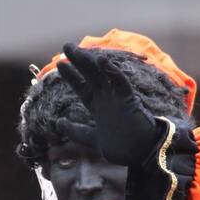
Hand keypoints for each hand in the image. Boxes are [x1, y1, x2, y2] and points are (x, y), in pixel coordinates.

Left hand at [55, 44, 161, 166]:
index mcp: (99, 106)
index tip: (60, 64)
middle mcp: (107, 99)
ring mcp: (117, 98)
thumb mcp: (93, 139)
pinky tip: (102, 61)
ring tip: (76, 49)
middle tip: (66, 46)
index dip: (71, 76)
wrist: (141, 154)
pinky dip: (112, 72)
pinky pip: (120, 82)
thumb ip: (77, 131)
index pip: (83, 87)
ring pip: (102, 74)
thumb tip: (58, 124)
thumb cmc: (121, 148)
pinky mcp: (129, 100)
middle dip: (78, 61)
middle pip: (90, 75)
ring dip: (90, 61)